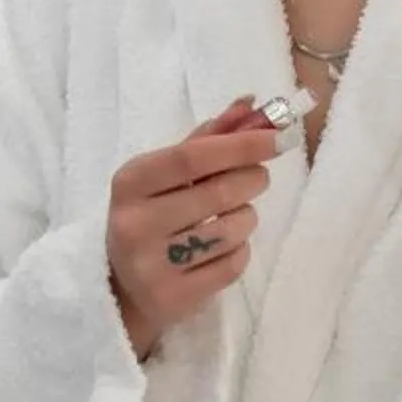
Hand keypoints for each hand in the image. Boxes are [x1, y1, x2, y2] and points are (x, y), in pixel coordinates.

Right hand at [104, 97, 279, 362]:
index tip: (278, 136)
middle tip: (258, 177)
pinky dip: (241, 251)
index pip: (193, 157)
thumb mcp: (166, 174)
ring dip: (247, 218)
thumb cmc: (153, 214)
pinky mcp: (172, 298)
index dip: (241, 145)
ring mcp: (151, 265)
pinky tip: (222, 248)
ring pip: (233, 231)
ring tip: (233, 216)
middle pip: (220, 193)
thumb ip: (207, 138)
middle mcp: (134, 223)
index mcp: (130, 181)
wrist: (122, 286)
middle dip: (253, 179)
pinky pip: (233, 265)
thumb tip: (251, 102)